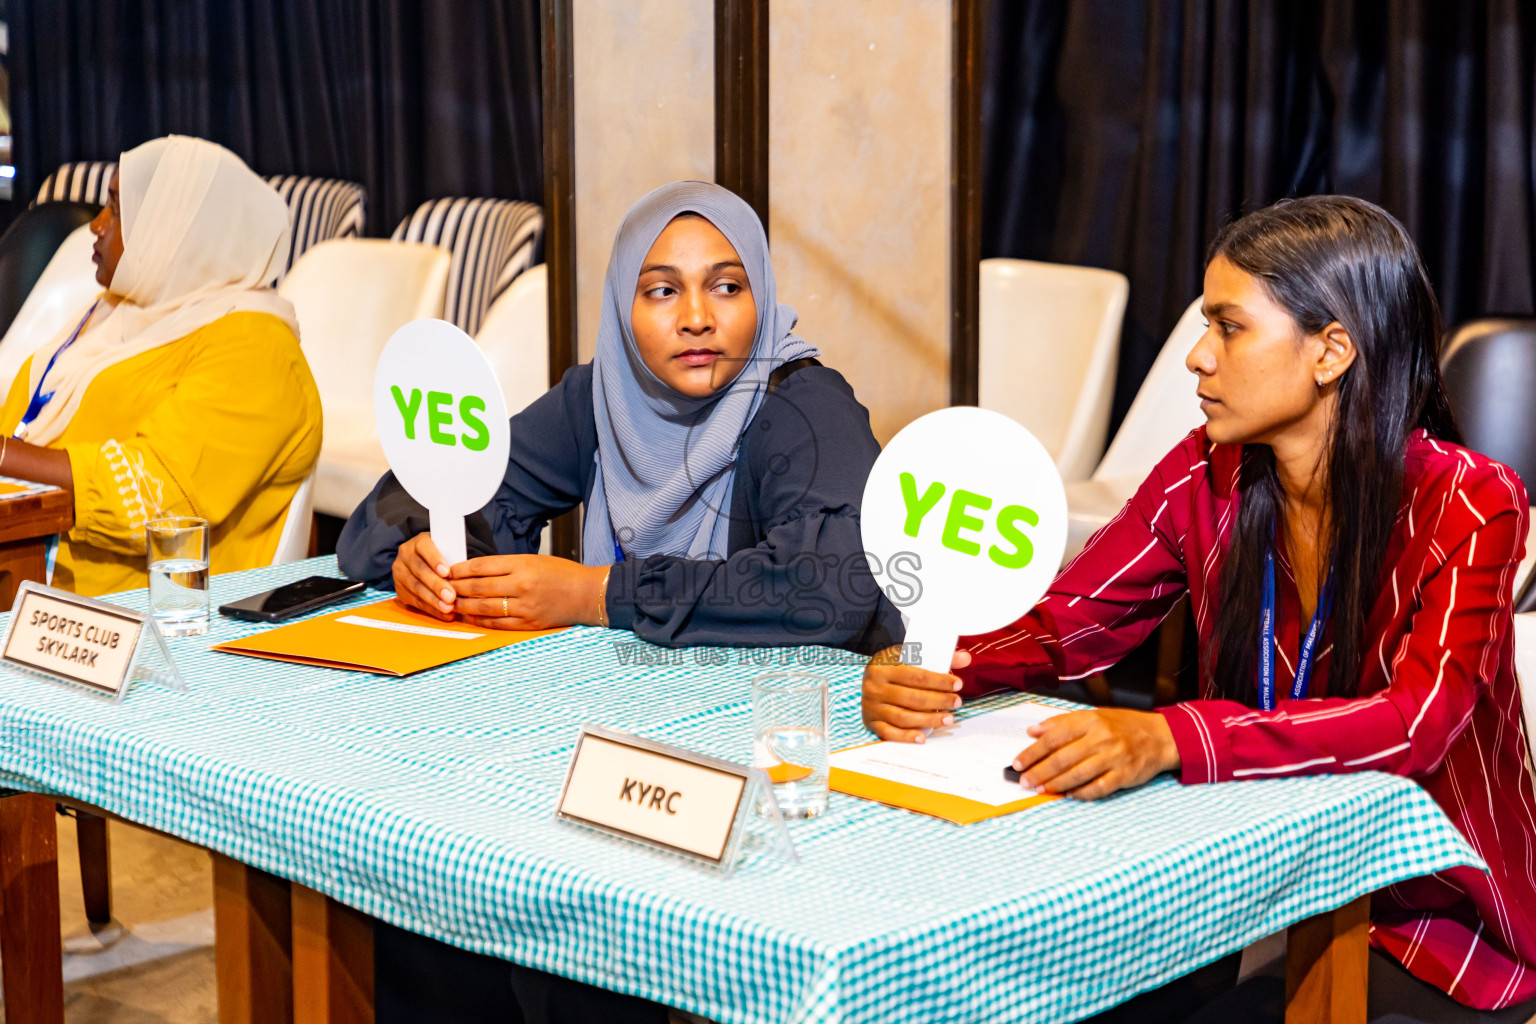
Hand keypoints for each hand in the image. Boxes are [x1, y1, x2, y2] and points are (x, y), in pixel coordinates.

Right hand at [391, 533, 456, 620]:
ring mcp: (400, 572)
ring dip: (433, 600)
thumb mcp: (448, 550)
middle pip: (420, 571)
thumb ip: (454, 557)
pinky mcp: (400, 589)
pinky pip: (415, 601)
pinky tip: (443, 613)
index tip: (447, 572)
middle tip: (451, 597)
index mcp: (418, 542)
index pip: (424, 547)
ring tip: (448, 607)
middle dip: (436, 586)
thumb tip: (466, 570)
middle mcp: (405, 555)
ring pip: (416, 588)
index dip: (435, 560)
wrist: (424, 562)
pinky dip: (431, 609)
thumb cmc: (443, 556)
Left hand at [449, 554, 607, 630]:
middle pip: (477, 587)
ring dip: (463, 606)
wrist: (588, 594)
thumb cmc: (563, 574)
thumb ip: (507, 566)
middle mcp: (521, 585)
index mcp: (522, 565)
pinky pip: (497, 623)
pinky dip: (480, 620)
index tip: (448, 571)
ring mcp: (524, 606)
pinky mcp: (528, 623)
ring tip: (451, 604)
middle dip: (456, 588)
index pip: (481, 566)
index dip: (460, 570)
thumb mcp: (534, 560)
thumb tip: (478, 572)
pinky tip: (471, 616)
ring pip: (483, 607)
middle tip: (442, 588)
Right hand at [861, 646, 973, 742]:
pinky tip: (923, 737)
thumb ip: (937, 657)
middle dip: (939, 701)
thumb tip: (964, 658)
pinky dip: (907, 736)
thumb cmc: (894, 668)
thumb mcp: (909, 656)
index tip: (957, 684)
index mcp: (882, 666)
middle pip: (912, 698)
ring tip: (949, 719)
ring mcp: (872, 706)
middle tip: (957, 702)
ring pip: (903, 717)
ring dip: (929, 720)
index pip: (916, 676)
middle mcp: (874, 687)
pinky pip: (890, 733)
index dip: (939, 681)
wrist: (869, 680)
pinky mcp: (871, 722)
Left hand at [1011, 708, 1178, 800]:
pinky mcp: (1124, 775)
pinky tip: (1068, 795)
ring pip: (1077, 775)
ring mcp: (1114, 758)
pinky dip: (1081, 793)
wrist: (1161, 736)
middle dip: (1039, 772)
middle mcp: (1101, 738)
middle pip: (1062, 758)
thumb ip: (1062, 723)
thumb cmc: (1124, 726)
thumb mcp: (1093, 715)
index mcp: (1090, 721)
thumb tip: (1032, 731)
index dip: (1033, 752)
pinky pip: (1098, 788)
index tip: (1018, 762)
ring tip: (1040, 789)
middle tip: (1024, 781)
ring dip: (1055, 784)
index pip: (1053, 737)